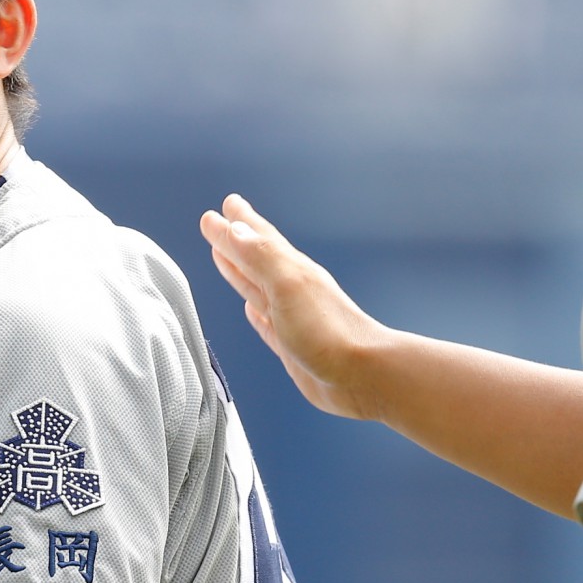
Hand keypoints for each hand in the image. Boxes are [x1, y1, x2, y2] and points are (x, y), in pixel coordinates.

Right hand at [199, 194, 388, 421]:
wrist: (363, 376)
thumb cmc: (329, 330)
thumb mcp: (288, 284)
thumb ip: (259, 256)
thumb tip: (232, 228)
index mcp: (292, 270)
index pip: (258, 239)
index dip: (239, 222)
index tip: (224, 206)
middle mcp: (291, 290)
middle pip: (255, 258)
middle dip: (236, 240)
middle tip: (219, 221)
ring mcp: (291, 318)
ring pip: (256, 287)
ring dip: (239, 271)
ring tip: (223, 257)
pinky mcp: (291, 346)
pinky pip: (265, 323)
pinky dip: (254, 314)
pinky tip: (250, 311)